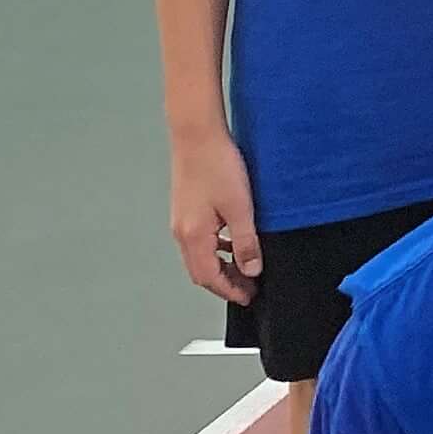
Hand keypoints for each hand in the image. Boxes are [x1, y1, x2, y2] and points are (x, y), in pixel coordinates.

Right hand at [169, 128, 261, 307]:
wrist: (197, 136)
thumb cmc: (217, 166)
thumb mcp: (240, 208)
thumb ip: (246, 242)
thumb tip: (251, 271)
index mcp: (193, 236)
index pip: (209, 277)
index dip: (229, 291)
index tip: (248, 297)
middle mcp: (182, 232)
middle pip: (201, 271)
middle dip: (224, 283)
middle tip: (249, 288)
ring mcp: (181, 221)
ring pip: (200, 256)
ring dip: (221, 267)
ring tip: (246, 269)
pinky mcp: (186, 210)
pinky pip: (200, 241)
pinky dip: (216, 250)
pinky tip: (233, 243)